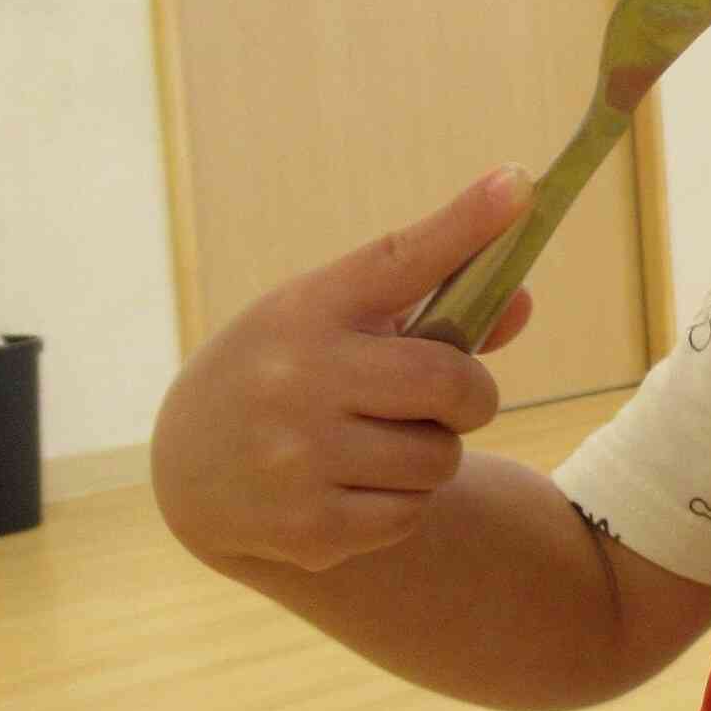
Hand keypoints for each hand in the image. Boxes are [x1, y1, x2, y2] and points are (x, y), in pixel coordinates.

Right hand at [149, 167, 533, 573]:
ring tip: (379, 444)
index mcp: (311, 309)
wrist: (187, 464)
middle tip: (449, 400)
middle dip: (470, 396)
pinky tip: (351, 487)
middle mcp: (299, 376)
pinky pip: (410, 513)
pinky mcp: (307, 527)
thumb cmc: (287, 372)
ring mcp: (298, 456)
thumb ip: (428, 310)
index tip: (523, 184)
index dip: (468, 222)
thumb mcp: (334, 323)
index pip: (401, 258)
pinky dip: (400, 505)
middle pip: (451, 382)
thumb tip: (521, 302)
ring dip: (431, 455)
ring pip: (438, 457)